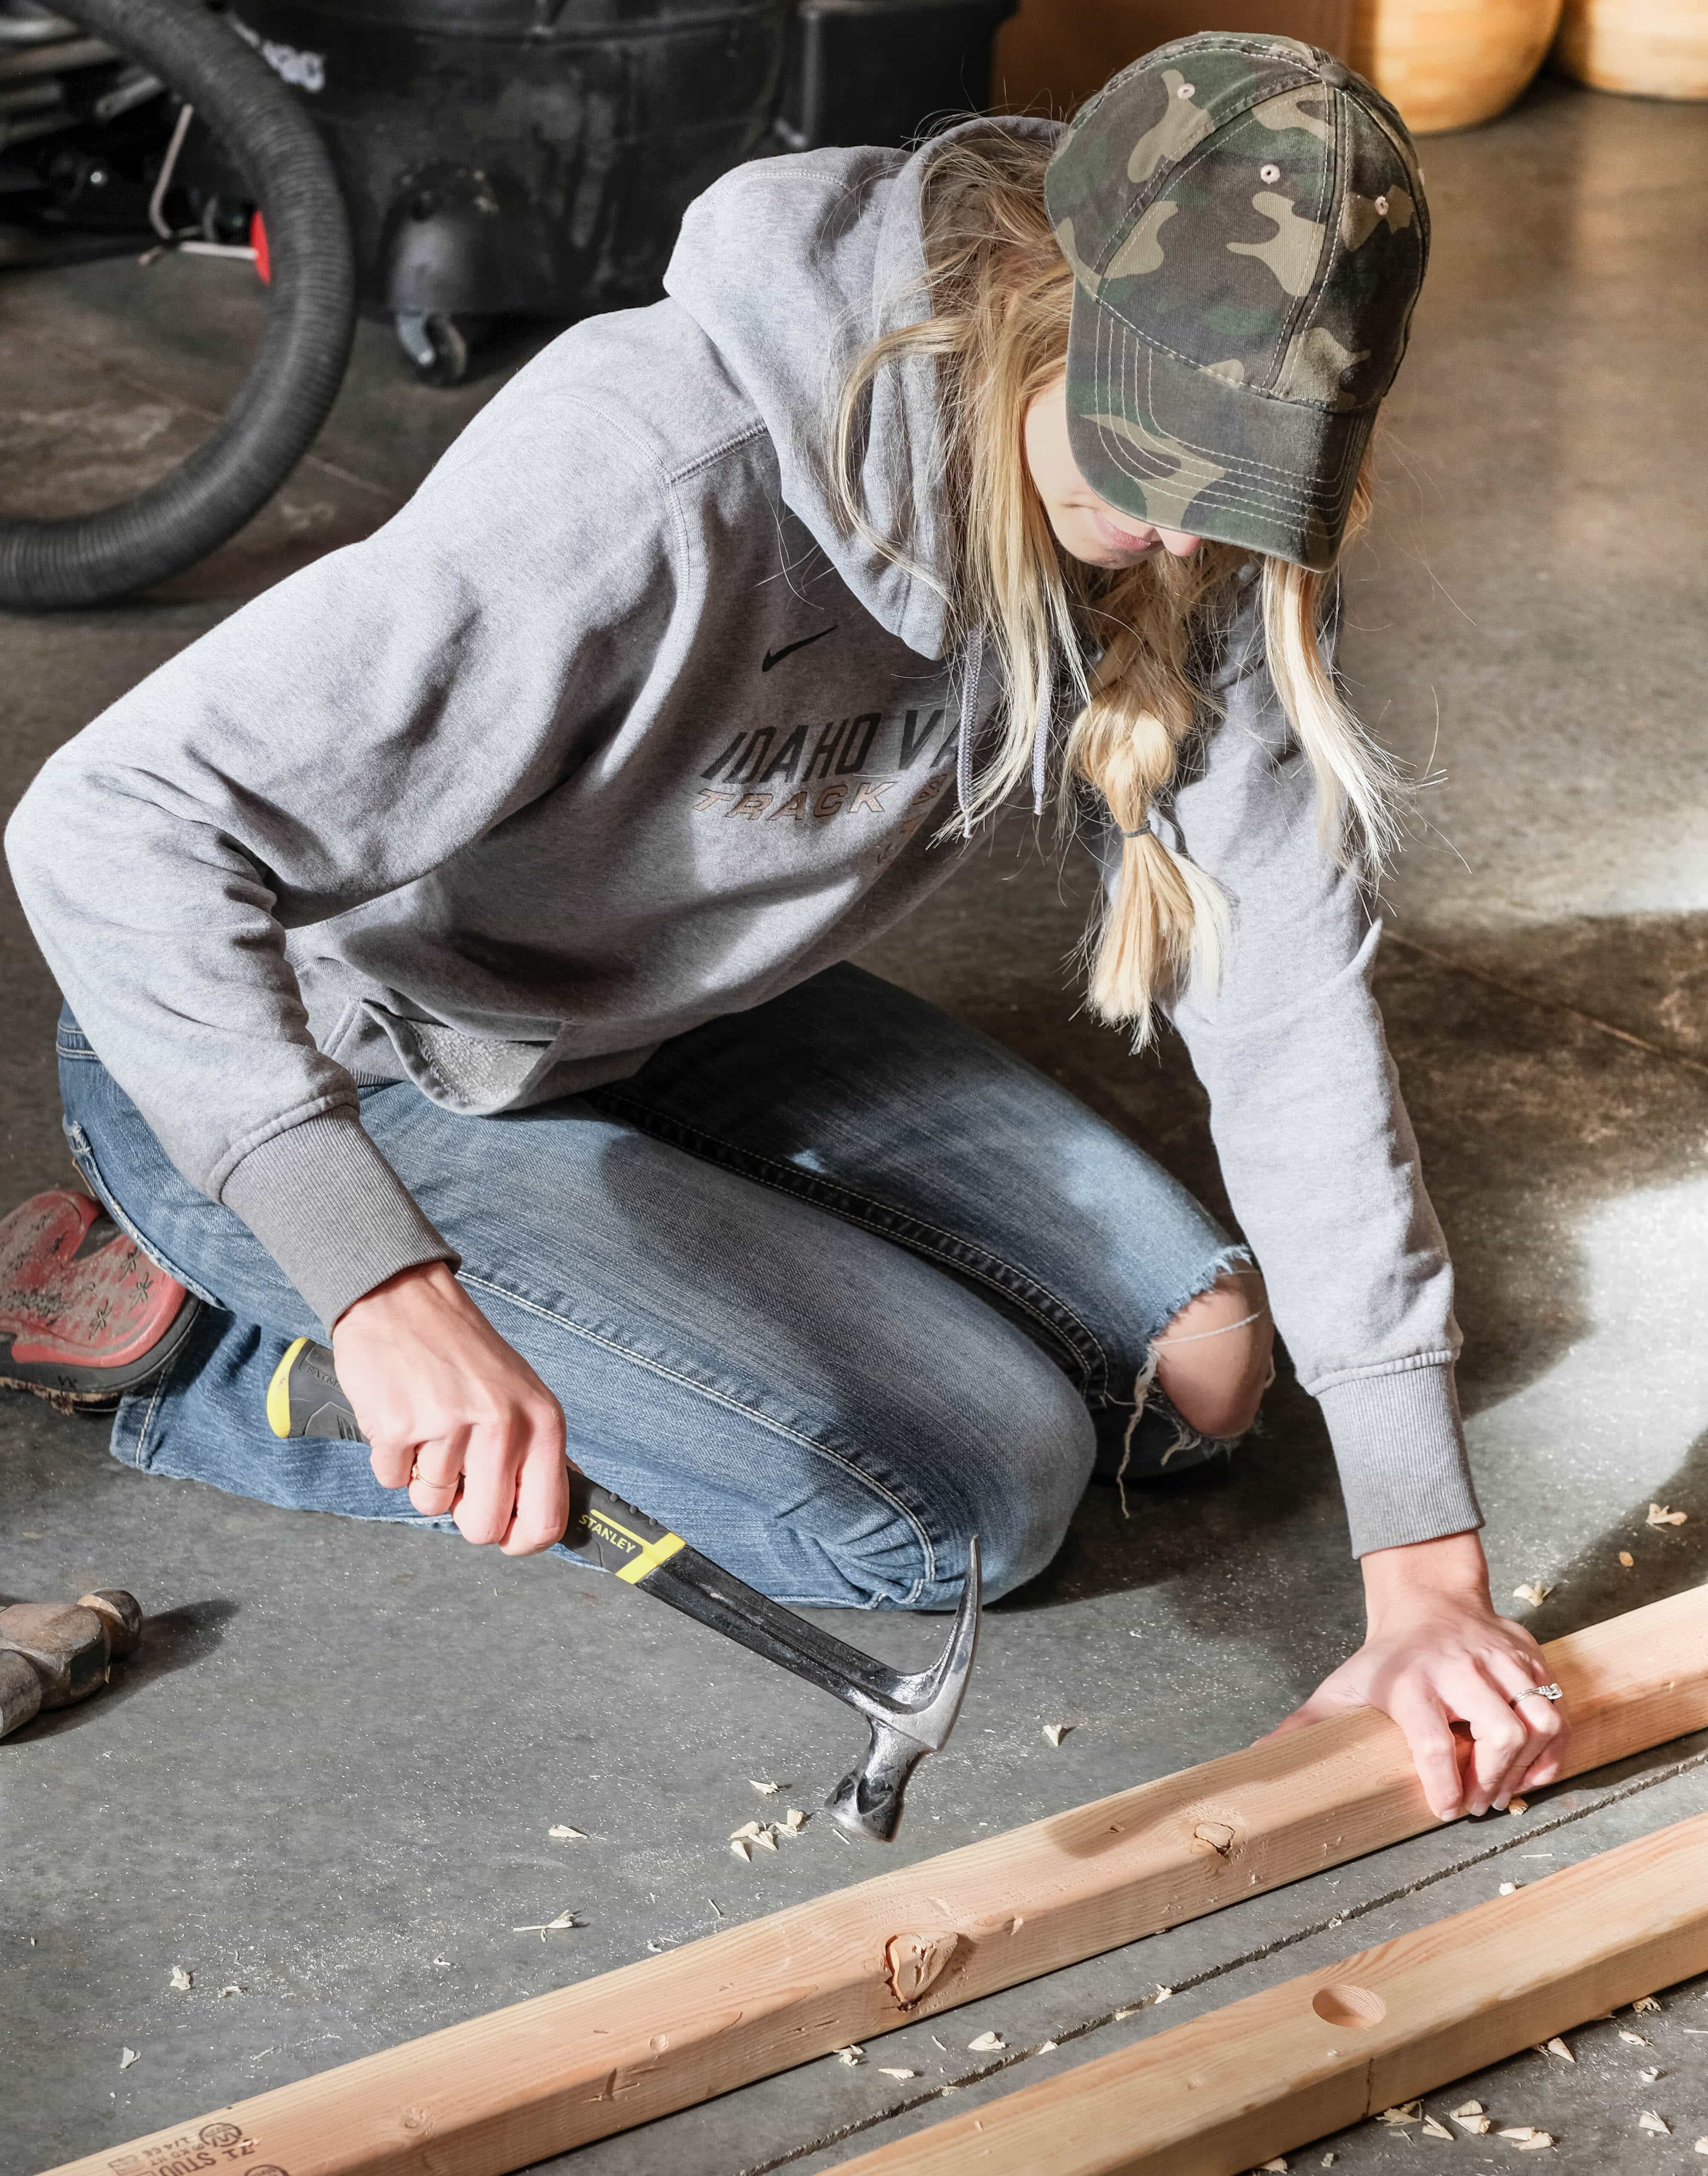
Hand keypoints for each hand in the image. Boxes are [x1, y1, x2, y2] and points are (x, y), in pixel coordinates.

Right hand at [331, 1260, 569, 1554]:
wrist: (405, 1299)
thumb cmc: (462, 1351)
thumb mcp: (522, 1394)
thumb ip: (535, 1453)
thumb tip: (547, 1511)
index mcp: (542, 1423)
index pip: (547, 1520)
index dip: (520, 1541)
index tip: (504, 1535)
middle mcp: (502, 1425)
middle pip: (483, 1527)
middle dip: (462, 1512)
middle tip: (455, 1470)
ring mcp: (448, 1426)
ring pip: (431, 1503)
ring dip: (423, 1474)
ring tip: (428, 1424)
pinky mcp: (397, 1427)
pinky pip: (391, 1479)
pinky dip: (391, 1458)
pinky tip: (402, 1415)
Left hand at [1259, 1530, 1570, 1819]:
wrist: (1426, 1600)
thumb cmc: (1386, 1656)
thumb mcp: (1344, 1685)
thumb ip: (1308, 1723)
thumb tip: (1260, 1752)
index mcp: (1411, 1680)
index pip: (1434, 1741)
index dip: (1445, 1784)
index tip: (1446, 1810)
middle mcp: (1460, 1668)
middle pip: (1500, 1731)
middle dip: (1494, 1778)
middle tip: (1480, 1803)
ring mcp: (1500, 1660)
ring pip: (1539, 1719)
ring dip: (1530, 1766)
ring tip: (1507, 1789)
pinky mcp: (1529, 1657)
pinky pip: (1557, 1709)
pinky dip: (1554, 1747)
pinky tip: (1534, 1768)